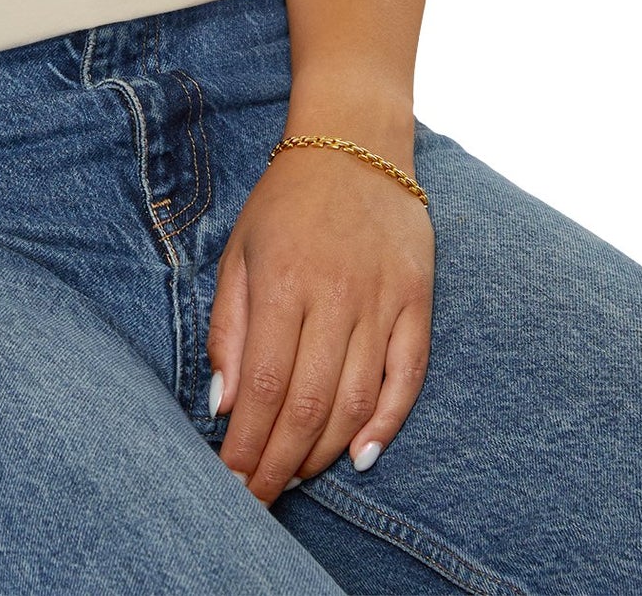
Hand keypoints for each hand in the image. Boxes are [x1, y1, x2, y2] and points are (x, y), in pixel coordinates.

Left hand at [206, 139, 434, 502]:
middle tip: (260, 498)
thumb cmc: (286, 201)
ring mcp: (382, 300)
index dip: (248, 443)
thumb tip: (223, 403)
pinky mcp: (418, 301)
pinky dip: (387, 423)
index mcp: (283, 282)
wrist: (354, 143)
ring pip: (356, 401)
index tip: (231, 480)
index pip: (264, 385)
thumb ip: (229, 328)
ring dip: (324, 451)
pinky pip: (407, 377)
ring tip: (296, 478)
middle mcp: (335, 296)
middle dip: (280, 462)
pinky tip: (361, 456)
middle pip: (308, 404)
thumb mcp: (239, 251)